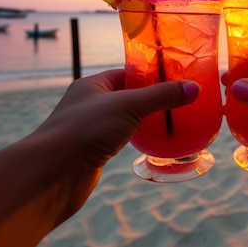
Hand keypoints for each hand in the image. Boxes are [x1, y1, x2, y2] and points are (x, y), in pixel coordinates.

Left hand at [34, 69, 200, 169]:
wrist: (53, 173)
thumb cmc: (85, 130)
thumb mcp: (128, 106)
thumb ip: (161, 96)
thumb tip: (193, 88)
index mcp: (93, 85)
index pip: (126, 73)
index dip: (150, 75)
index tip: (175, 79)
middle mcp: (90, 104)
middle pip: (128, 96)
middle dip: (151, 99)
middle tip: (179, 101)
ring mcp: (91, 129)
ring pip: (125, 120)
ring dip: (144, 121)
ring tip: (171, 121)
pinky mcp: (94, 152)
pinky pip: (121, 140)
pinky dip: (136, 139)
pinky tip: (152, 143)